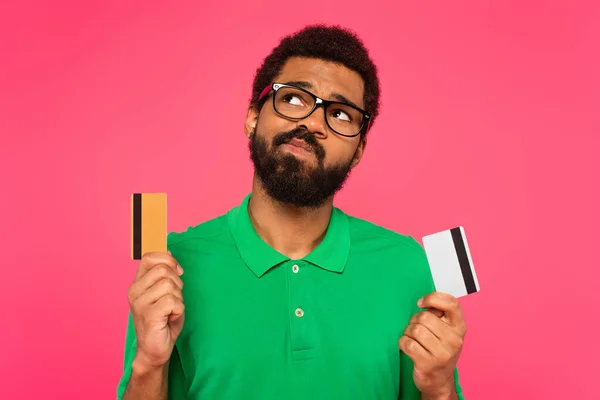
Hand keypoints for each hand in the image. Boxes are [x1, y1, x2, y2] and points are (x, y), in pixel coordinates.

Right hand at [127, 251, 184, 370]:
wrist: (155, 350)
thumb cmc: (162, 320)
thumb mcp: (164, 292)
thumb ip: (164, 273)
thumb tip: (168, 250)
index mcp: (137, 283)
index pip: (149, 257)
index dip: (168, 260)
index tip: (177, 271)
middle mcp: (135, 292)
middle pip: (163, 270)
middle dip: (177, 283)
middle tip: (174, 299)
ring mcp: (140, 304)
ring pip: (170, 285)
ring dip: (178, 298)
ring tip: (171, 310)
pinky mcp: (149, 315)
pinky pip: (173, 301)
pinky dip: (179, 309)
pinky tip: (171, 317)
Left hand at [398, 292, 465, 398]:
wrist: (439, 380)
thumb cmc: (439, 349)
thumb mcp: (446, 331)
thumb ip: (438, 315)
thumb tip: (423, 303)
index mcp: (459, 327)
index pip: (451, 303)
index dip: (433, 298)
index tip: (422, 303)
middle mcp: (454, 340)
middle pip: (424, 317)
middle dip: (414, 320)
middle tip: (416, 329)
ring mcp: (442, 353)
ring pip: (414, 330)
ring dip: (408, 332)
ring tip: (413, 339)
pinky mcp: (428, 364)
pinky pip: (407, 343)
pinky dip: (403, 343)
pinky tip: (408, 347)